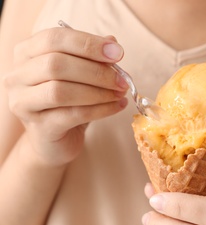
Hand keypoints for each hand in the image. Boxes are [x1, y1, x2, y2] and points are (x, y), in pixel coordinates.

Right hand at [2, 27, 128, 165]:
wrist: (56, 140)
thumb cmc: (68, 102)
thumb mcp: (80, 74)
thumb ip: (92, 56)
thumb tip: (112, 42)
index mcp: (26, 53)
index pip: (54, 38)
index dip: (88, 44)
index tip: (118, 53)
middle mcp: (18, 76)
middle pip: (56, 65)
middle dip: (96, 71)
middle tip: (122, 80)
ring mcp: (24, 103)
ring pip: (61, 91)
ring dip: (98, 91)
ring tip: (120, 93)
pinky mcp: (40, 128)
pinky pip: (73, 115)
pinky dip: (101, 109)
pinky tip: (118, 106)